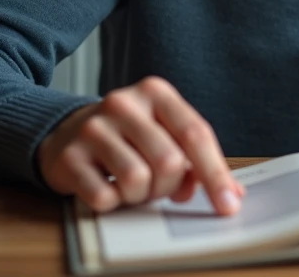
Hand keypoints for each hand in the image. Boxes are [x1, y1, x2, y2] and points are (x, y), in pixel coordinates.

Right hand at [37, 76, 245, 213]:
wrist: (66, 132)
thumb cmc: (128, 136)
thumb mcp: (164, 133)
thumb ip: (197, 159)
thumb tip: (232, 193)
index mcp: (156, 92)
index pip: (196, 134)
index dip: (215, 174)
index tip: (228, 206)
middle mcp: (124, 103)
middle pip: (169, 162)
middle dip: (169, 186)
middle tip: (158, 187)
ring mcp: (93, 127)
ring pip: (137, 180)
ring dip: (140, 195)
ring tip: (131, 185)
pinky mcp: (69, 156)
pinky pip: (105, 196)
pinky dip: (113, 202)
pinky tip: (107, 186)